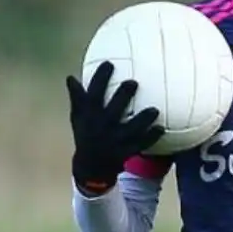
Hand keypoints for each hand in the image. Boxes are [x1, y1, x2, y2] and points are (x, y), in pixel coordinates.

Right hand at [67, 61, 164, 193]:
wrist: (90, 167)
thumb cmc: (85, 136)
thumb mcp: (77, 118)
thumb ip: (77, 99)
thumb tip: (71, 77)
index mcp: (89, 117)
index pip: (93, 94)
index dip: (100, 79)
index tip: (109, 63)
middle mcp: (101, 128)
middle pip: (113, 110)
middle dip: (122, 96)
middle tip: (134, 82)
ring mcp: (113, 141)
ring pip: (130, 129)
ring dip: (142, 119)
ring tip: (155, 110)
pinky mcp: (124, 153)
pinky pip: (140, 144)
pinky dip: (151, 137)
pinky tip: (161, 128)